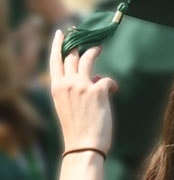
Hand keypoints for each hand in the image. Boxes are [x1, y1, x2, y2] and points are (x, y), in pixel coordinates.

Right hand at [50, 31, 117, 154]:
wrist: (84, 146)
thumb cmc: (77, 130)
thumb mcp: (68, 107)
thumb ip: (77, 90)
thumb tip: (95, 78)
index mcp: (56, 88)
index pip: (54, 60)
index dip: (58, 44)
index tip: (61, 33)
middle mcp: (67, 83)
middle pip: (72, 56)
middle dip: (78, 44)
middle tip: (84, 38)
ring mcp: (82, 85)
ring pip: (88, 58)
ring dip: (94, 51)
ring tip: (99, 48)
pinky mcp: (98, 91)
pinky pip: (107, 79)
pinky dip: (111, 84)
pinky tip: (113, 91)